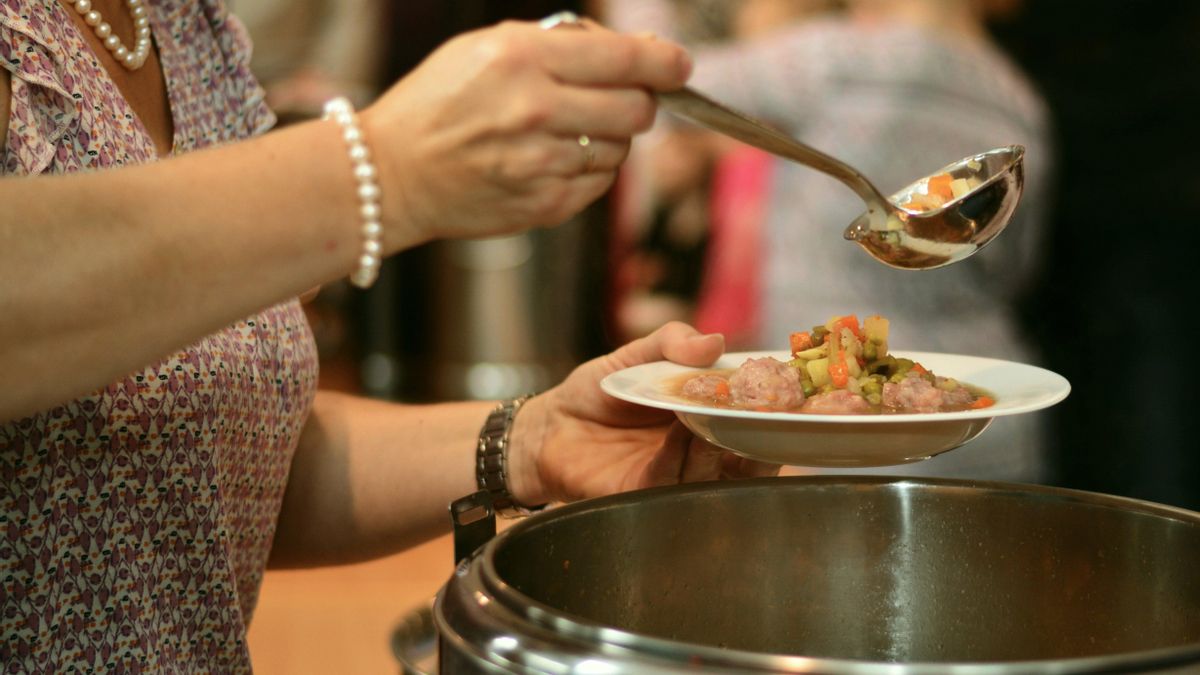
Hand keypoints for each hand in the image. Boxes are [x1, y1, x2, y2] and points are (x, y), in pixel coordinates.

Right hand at [359, 19, 692, 247]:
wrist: (392, 174)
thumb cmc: (440, 103)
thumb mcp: (487, 47)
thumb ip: (562, 44)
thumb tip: (638, 50)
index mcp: (522, 58)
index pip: (626, 58)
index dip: (665, 61)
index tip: (678, 65)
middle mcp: (537, 110)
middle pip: (638, 109)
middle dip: (637, 101)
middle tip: (615, 98)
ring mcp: (543, 163)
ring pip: (621, 149)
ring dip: (606, 137)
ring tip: (562, 131)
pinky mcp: (546, 204)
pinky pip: (600, 183)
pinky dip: (588, 169)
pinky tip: (550, 160)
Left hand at [508, 322, 779, 505]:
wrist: (548, 426)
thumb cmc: (597, 392)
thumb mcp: (635, 355)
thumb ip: (672, 343)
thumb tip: (715, 341)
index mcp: (707, 419)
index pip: (753, 423)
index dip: (772, 412)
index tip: (785, 394)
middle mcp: (699, 455)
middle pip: (746, 458)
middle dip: (757, 439)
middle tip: (757, 413)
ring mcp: (673, 478)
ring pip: (713, 474)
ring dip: (717, 447)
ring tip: (710, 418)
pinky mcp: (642, 495)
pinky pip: (670, 482)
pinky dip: (679, 458)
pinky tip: (680, 434)